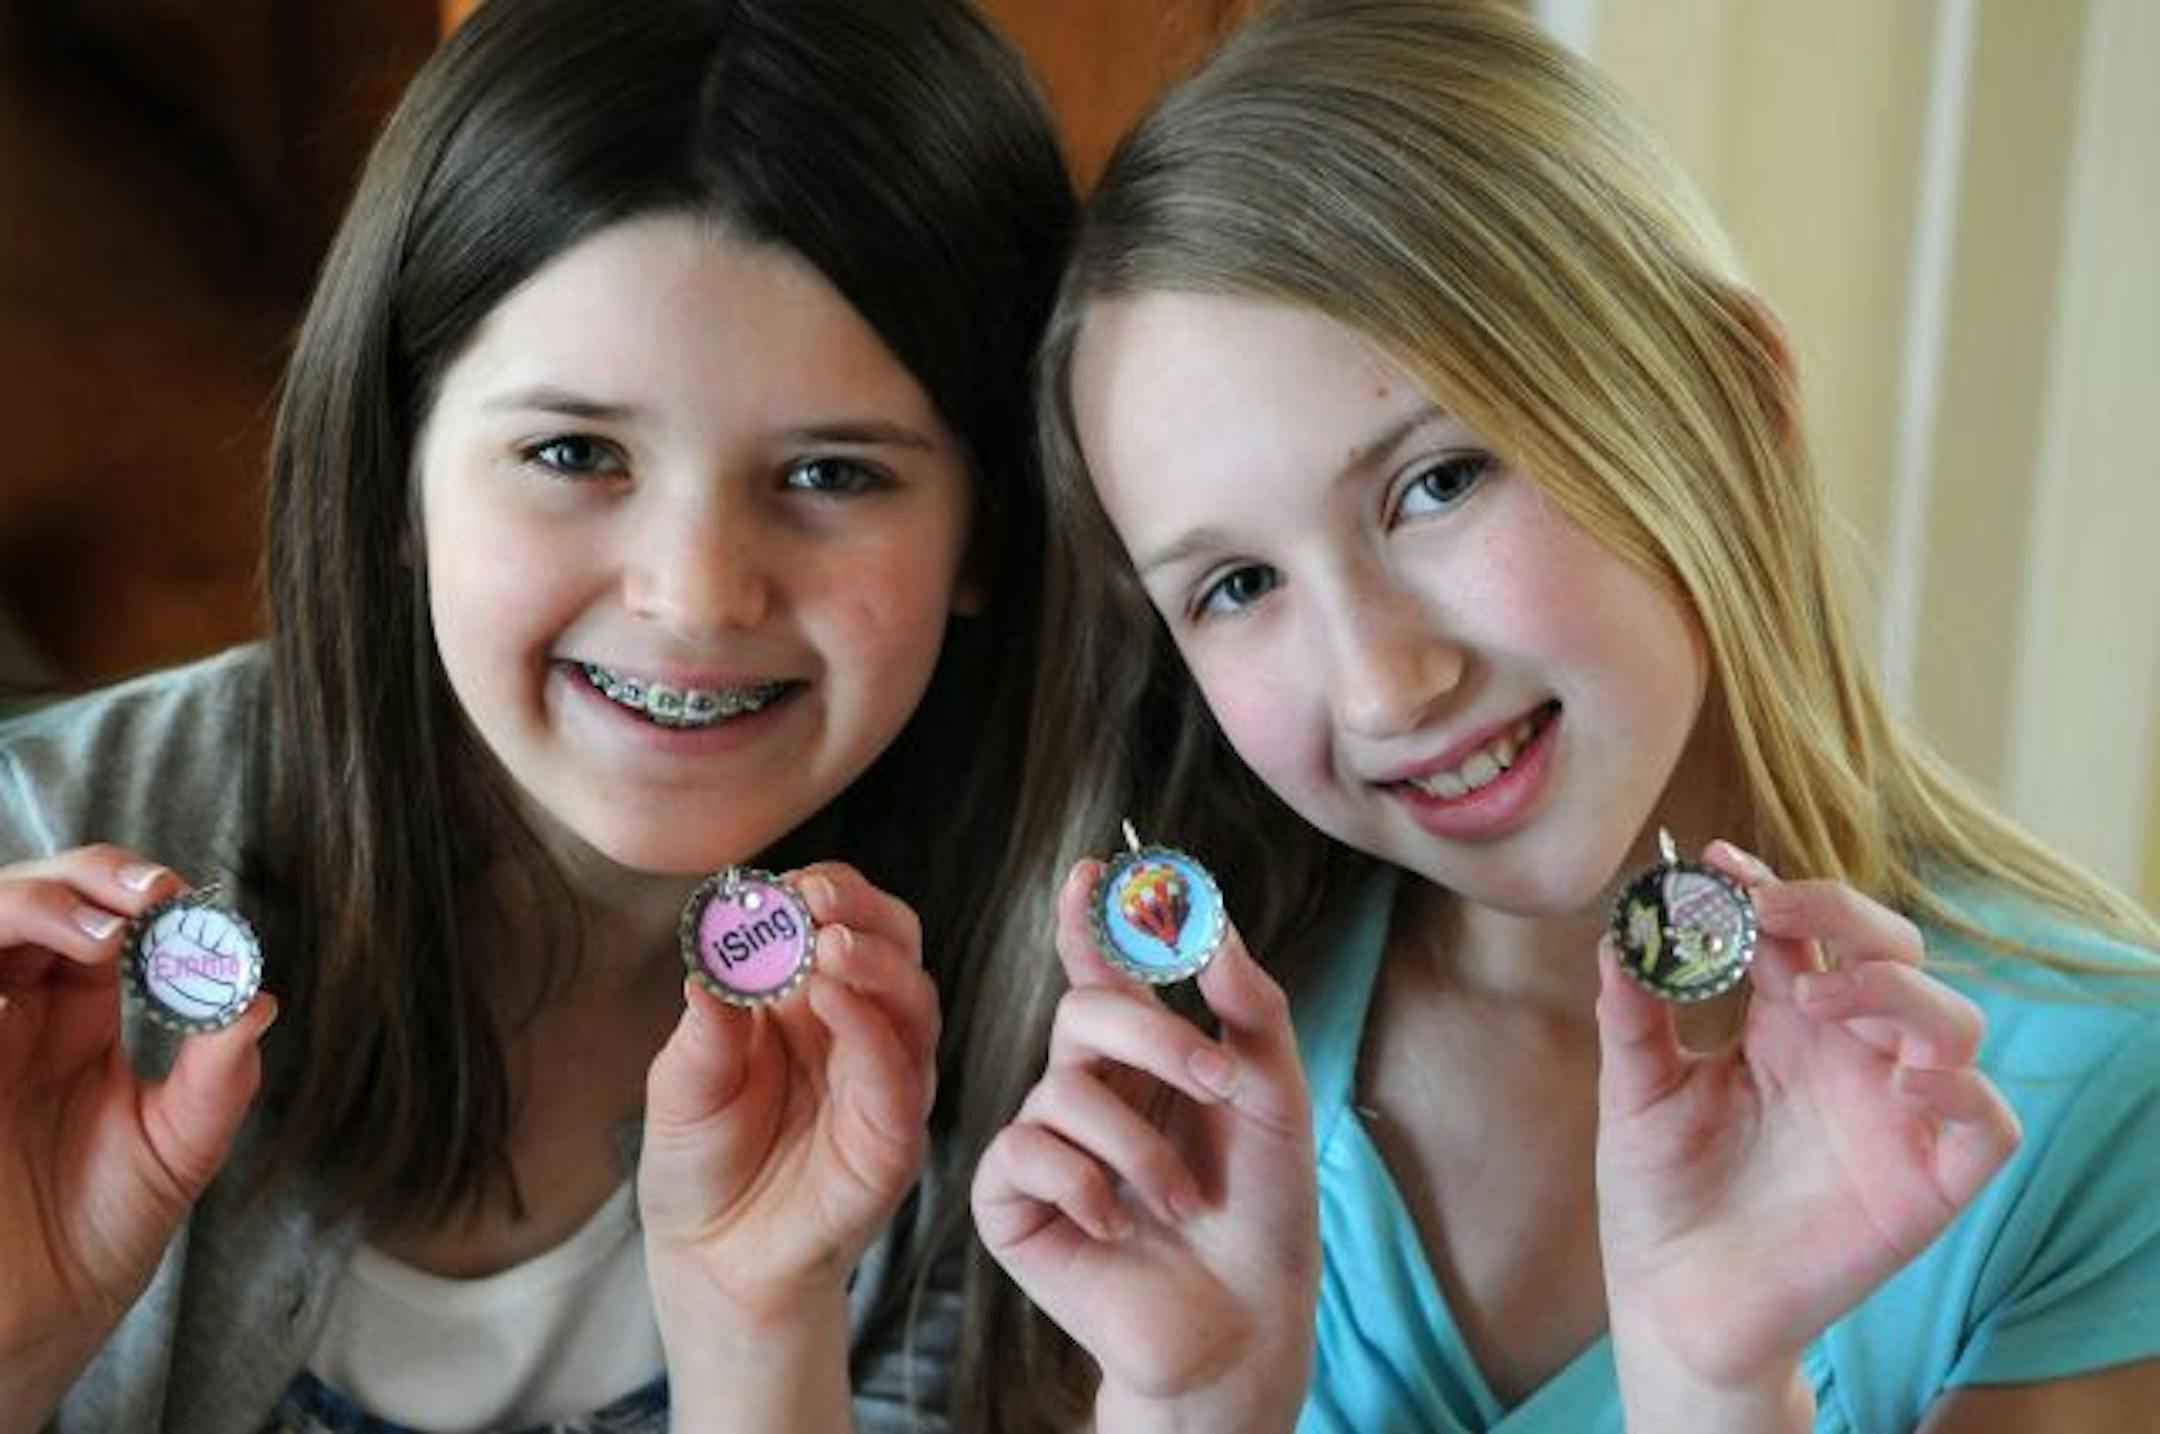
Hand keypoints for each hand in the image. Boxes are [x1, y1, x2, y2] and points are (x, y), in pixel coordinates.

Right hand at [0, 847, 274, 1420]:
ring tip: (100, 937)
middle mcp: (15, 1016)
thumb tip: (262, 1001)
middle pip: (31, 900)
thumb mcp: (178, 1151)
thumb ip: (218, 1079)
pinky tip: (15, 1001)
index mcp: (76, 1020)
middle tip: (148, 895)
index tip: (184, 900)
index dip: (138, 895)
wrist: (35, 1323)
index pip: (101, 920)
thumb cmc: (97, 1235)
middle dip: (87, 879)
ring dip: (33, 907)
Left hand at [638, 861, 938, 1323]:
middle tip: (816, 901)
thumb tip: (712, 960)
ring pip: (913, 1000)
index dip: (825, 893)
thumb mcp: (680, 1084)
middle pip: (895, 945)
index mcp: (811, 1001)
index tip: (785, 884)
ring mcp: (884, 1082)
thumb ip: (704, 1028)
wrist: (711, 1261)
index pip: (844, 922)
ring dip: (874, 962)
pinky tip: (833, 1000)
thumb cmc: (701, 1163)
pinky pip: (899, 1074)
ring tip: (826, 946)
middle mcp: (860, 1031)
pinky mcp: (893, 1138)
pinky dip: (871, 1028)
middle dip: (862, 912)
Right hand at [972, 860, 1317, 1433]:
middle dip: (1154, 1037)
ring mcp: (1044, 1142)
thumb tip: (1215, 920)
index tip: (1095, 870)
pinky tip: (1117, 1228)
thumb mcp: (1275, 1097)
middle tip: (1220, 1081)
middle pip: (1084, 1012)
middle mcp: (1086, 1087)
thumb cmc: (1262, 1212)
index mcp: (1145, 1056)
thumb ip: (1248, 1006)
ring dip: (1141, 1148)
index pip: (1104, 969)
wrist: (1241, 1324)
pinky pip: (1024, 1153)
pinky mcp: (1011, 1200)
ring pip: (1064, 1090)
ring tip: (1182, 1205)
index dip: (1092, 918)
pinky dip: (1084, 1186)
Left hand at [1595, 842, 2020, 1421]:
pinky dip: (1963, 1089)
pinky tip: (1903, 1080)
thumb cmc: (1658, 1196)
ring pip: (1952, 1021)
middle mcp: (1847, 1056)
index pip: (1803, 932)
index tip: (1719, 862)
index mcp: (1782, 1025)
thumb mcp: (1635, 1094)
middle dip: (1844, 914)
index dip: (1773, 888)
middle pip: (1891, 952)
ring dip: (1896, 990)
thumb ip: (1633, 1017)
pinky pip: (1988, 1123)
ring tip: (1819, 1000)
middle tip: (1775, 913)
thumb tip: (1619, 934)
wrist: (1672, 1304)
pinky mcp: (1926, 1185)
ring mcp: (1892, 1116)